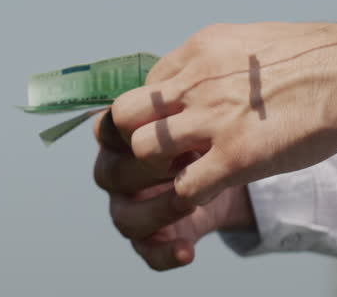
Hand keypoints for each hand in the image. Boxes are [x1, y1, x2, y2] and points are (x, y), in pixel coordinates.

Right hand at [94, 110, 253, 269]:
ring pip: (124, 217)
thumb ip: (181, 99)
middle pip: (111, 173)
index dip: (131, 129)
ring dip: (158, 210)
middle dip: (147, 168)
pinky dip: (164, 254)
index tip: (168, 121)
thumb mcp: (194, 106)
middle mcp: (116, 170)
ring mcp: (128, 206)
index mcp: (119, 134)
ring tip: (191, 201)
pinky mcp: (149, 237)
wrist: (228, 163)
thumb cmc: (204, 125)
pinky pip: (146, 252)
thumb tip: (191, 82)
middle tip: (185, 159)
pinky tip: (187, 251)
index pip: (108, 130)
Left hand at [112, 22, 336, 206]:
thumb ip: (212, 63)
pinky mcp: (238, 155)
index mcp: (198, 50)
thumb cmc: (316, 59)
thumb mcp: (248, 42)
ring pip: (143, 151)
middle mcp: (196, 80)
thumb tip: (193, 81)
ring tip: (184, 175)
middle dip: (133, 143)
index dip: (153, 116)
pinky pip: (185, 187)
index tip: (176, 130)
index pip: (143, 87)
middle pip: (123, 117)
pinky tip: (209, 193)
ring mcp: (214, 118)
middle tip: (162, 159)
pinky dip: (188, 197)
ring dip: (157, 171)